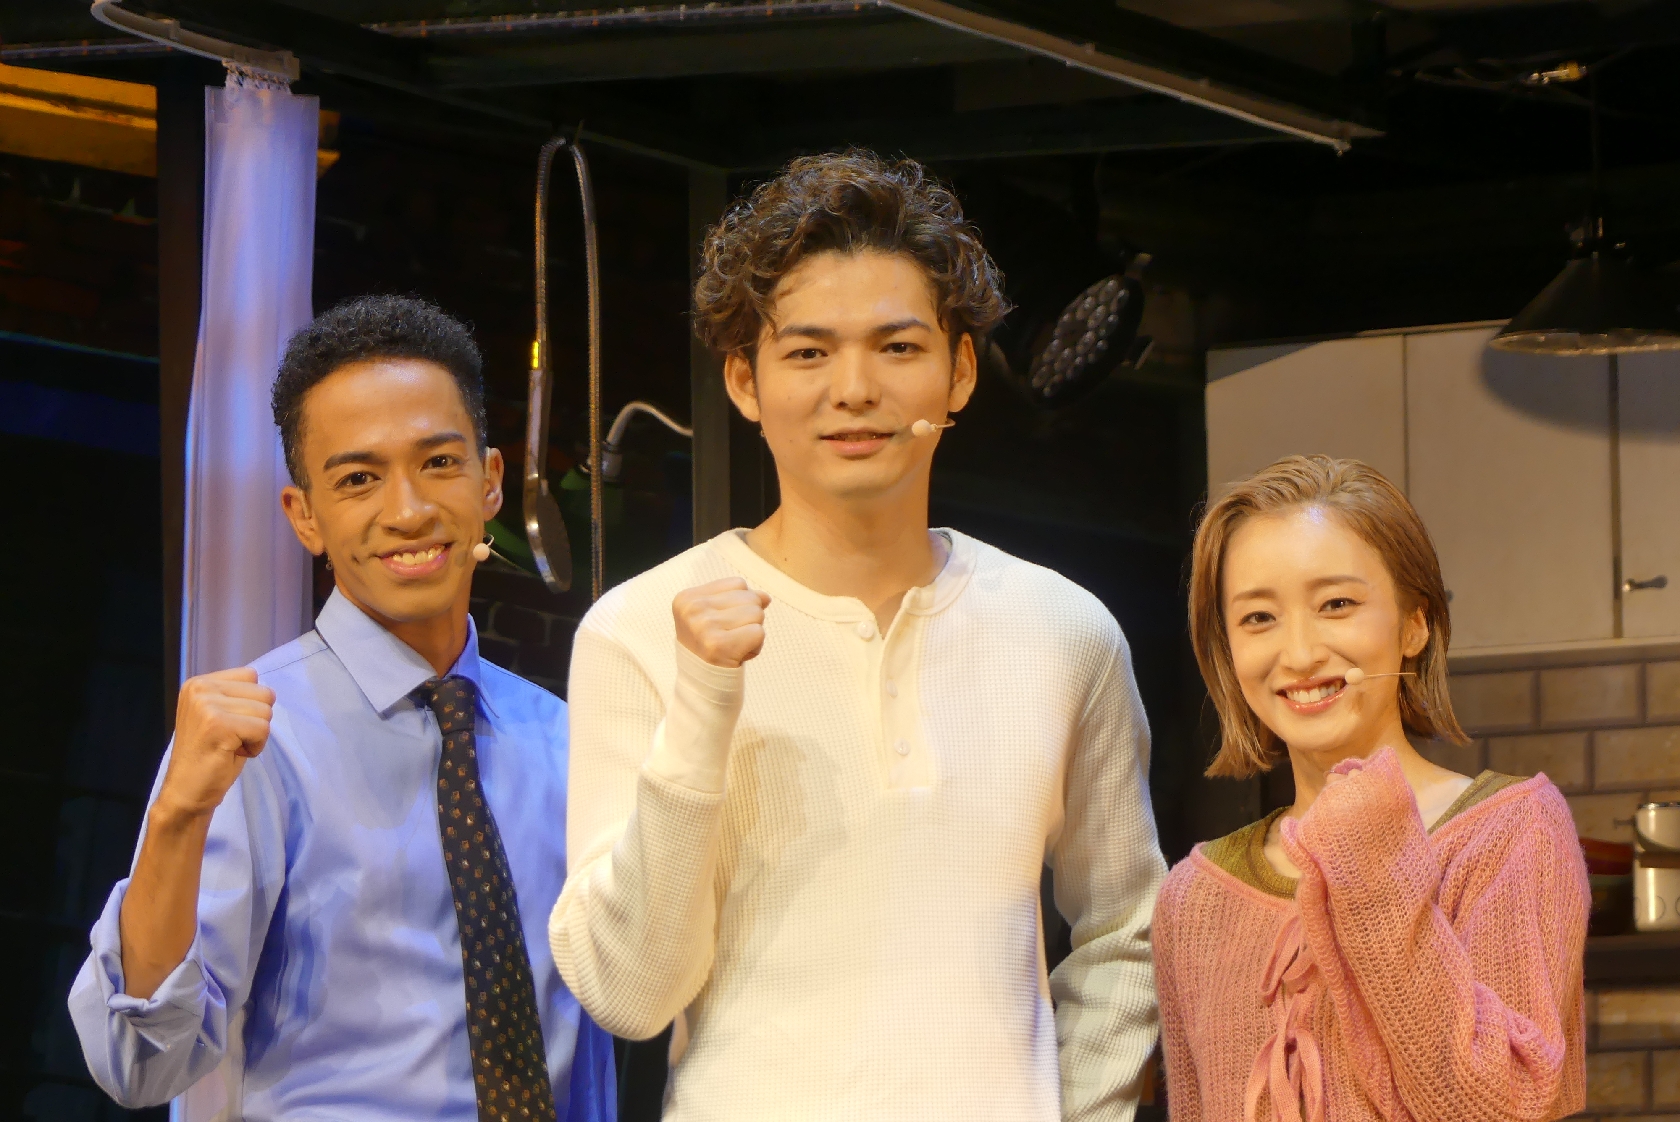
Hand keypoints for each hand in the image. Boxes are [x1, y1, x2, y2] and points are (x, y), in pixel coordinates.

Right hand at [155, 668, 274, 819]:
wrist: (186, 791)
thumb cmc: (209, 755)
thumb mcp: (219, 715)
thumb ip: (235, 696)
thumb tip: (268, 690)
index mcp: (198, 683)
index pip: (251, 675)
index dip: (251, 703)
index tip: (229, 724)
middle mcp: (200, 688)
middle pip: (264, 692)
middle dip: (256, 719)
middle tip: (230, 738)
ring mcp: (206, 705)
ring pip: (265, 711)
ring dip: (256, 734)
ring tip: (230, 745)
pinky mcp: (218, 725)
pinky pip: (263, 729)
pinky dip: (256, 746)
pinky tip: (233, 753)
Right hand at [673, 578, 769, 667]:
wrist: (701, 686)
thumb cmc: (711, 648)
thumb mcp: (718, 618)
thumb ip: (741, 601)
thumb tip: (765, 597)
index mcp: (688, 598)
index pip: (738, 584)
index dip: (741, 605)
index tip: (723, 626)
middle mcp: (692, 609)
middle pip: (750, 597)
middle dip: (749, 619)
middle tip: (730, 639)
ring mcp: (703, 626)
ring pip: (757, 614)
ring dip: (753, 633)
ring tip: (734, 647)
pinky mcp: (718, 645)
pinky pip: (759, 633)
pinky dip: (756, 647)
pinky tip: (738, 657)